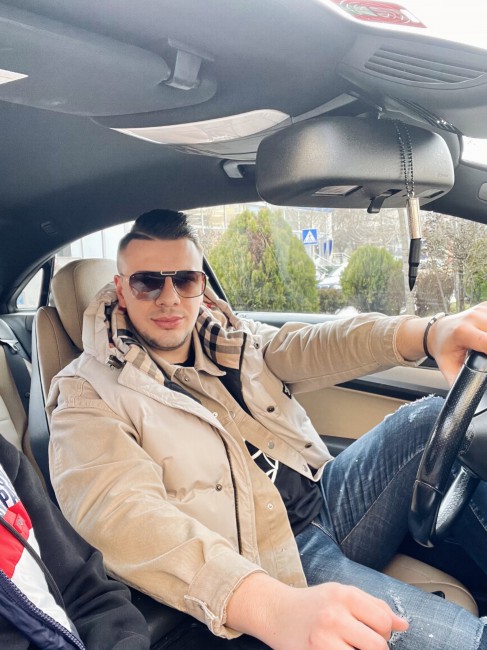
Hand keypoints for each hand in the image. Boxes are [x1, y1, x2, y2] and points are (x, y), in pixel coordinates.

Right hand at [227, 573, 407, 648]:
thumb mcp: (342, 594)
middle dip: (374, 648)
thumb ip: (374, 606)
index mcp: (344, 595)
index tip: (372, 632)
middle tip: (360, 643)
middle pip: (378, 646)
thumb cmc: (313, 603)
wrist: (276, 611)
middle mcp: (333, 615)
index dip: (383, 632)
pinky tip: (337, 649)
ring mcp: (322, 638)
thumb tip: (403, 625)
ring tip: (348, 646)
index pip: (383, 622)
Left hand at [427, 303, 486, 384]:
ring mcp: (480, 309)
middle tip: (485, 356)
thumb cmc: (443, 348)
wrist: (437, 331)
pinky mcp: (486, 306)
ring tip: (484, 350)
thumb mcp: (447, 367)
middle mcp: (472, 317)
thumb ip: (459, 380)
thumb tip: (466, 396)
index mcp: (462, 332)